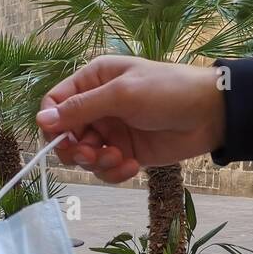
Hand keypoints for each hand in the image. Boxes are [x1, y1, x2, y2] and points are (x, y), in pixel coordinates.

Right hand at [36, 55, 225, 182]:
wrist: (210, 114)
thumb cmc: (168, 91)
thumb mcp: (122, 94)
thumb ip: (82, 108)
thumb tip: (41, 119)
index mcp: (93, 81)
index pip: (55, 104)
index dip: (53, 125)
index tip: (62, 140)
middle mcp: (98, 106)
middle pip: (66, 135)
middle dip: (76, 150)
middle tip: (92, 154)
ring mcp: (112, 131)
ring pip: (85, 156)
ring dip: (98, 163)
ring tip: (119, 159)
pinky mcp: (126, 152)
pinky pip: (106, 169)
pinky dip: (114, 172)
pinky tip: (132, 166)